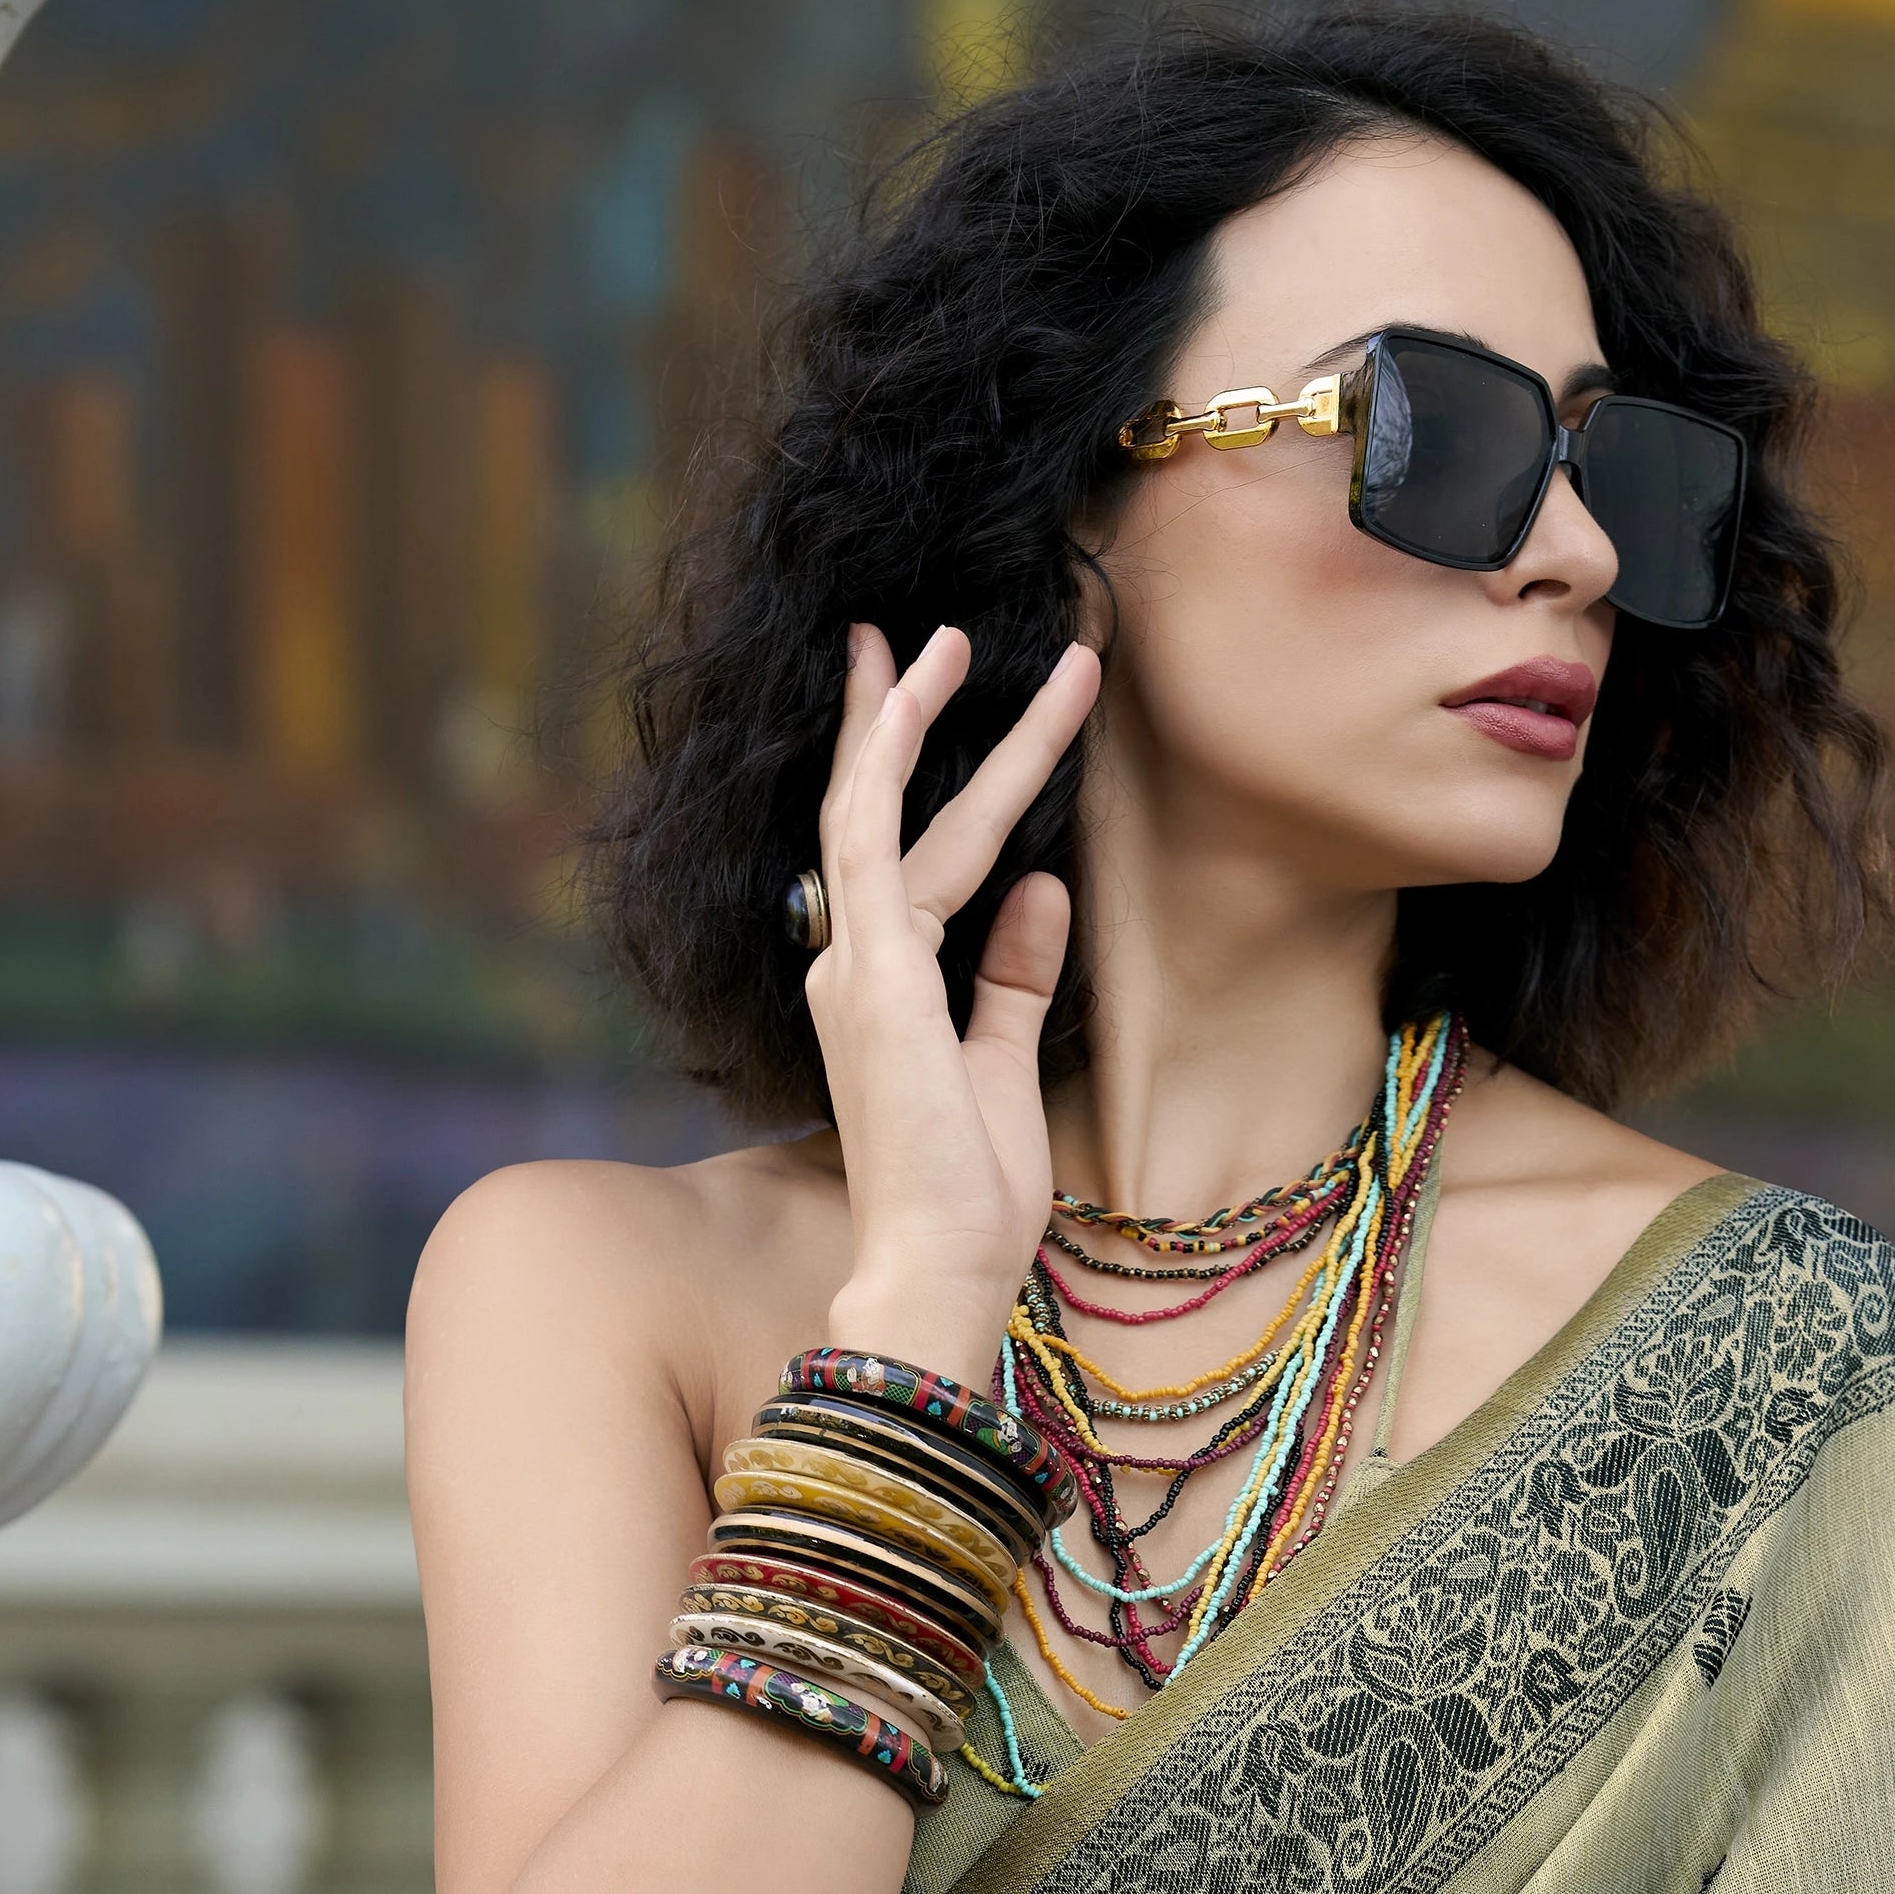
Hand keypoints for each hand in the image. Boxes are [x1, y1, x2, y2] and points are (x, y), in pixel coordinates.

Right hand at [806, 621, 1101, 1373]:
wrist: (942, 1263)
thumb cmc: (968, 1191)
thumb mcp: (1005, 1065)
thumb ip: (1015, 977)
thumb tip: (1044, 887)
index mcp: (878, 989)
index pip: (902, 855)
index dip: (923, 776)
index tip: (939, 704)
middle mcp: (850, 965)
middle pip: (876, 812)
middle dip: (903, 716)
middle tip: (926, 630)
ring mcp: (854, 966)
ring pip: (877, 804)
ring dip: (915, 715)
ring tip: (953, 635)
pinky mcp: (875, 974)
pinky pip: (873, 836)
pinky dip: (895, 760)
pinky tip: (923, 695)